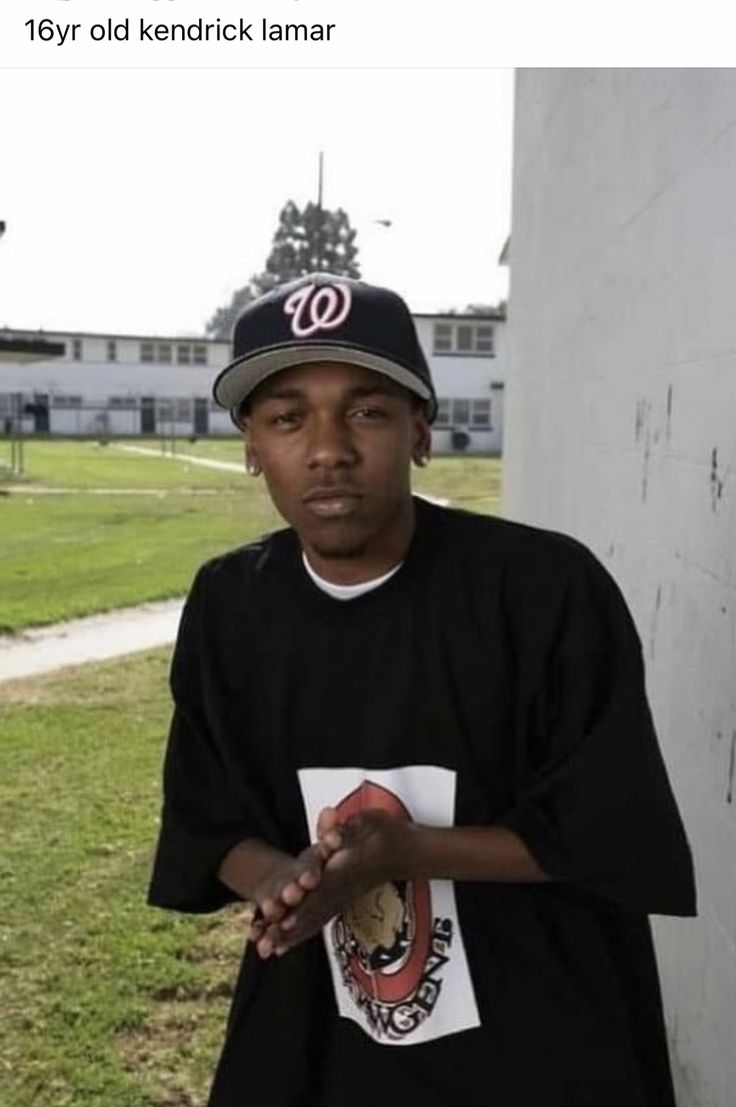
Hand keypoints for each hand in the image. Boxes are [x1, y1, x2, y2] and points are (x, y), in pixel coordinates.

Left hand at [257, 807, 418, 957]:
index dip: (304, 906)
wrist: (402, 851)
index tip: (285, 921)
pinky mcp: (338, 902)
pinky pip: (316, 922)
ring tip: (267, 949)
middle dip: (291, 928)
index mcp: (345, 872)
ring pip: (313, 921)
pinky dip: (298, 933)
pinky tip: (281, 946)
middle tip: (269, 943)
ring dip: (290, 936)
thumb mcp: (364, 823)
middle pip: (314, 912)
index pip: (322, 892)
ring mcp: (340, 898)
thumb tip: (330, 824)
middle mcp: (341, 890)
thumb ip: (344, 828)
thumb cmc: (382, 834)